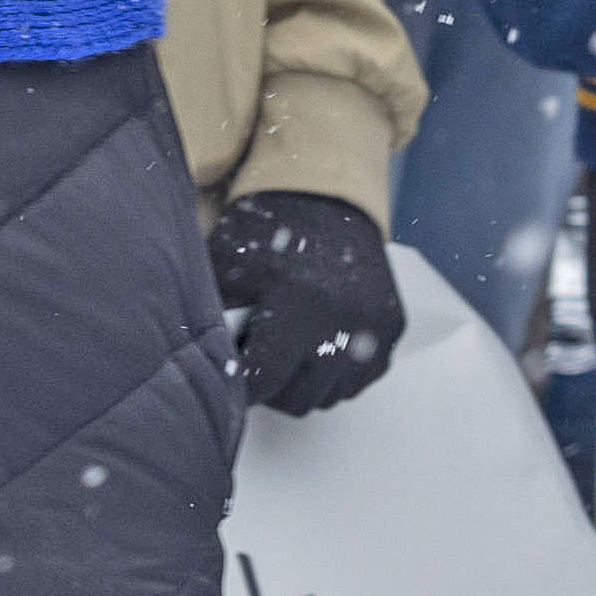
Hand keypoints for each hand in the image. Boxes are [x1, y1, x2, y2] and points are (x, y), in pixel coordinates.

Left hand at [209, 191, 403, 415]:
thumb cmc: (270, 231)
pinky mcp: (393, 328)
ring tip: (289, 344)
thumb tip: (203, 366)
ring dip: (306, 381)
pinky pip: (360, 380)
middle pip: (298, 399)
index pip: (264, 382)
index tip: (232, 378)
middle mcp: (344, 322)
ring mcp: (375, 328)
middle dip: (272, 386)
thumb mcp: (226, 263)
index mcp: (298, 305)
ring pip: (331, 396)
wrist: (325, 196)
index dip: (241, 386)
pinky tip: (318, 339)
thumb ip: (211, 317)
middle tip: (259, 356)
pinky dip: (337, 372)